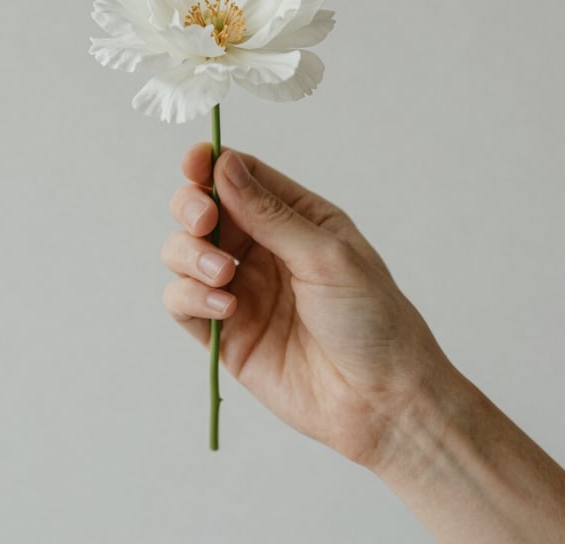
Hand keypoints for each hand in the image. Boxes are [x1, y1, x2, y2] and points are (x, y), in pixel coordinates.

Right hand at [162, 143, 448, 464]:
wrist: (382, 401)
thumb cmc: (373, 320)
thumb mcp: (326, 255)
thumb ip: (269, 214)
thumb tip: (224, 164)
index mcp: (295, 219)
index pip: (241, 177)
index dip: (210, 165)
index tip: (193, 164)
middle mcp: (263, 249)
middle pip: (203, 210)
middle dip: (192, 208)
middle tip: (204, 222)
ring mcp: (242, 290)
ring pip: (184, 253)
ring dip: (190, 255)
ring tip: (223, 276)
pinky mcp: (225, 333)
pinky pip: (183, 302)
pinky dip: (189, 297)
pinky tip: (223, 308)